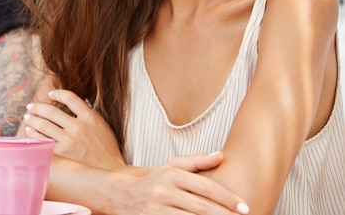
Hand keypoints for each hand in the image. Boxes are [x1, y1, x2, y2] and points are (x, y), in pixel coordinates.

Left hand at [23, 89, 123, 170]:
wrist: (109, 171)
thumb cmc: (107, 149)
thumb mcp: (104, 126)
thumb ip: (91, 113)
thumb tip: (82, 100)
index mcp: (90, 117)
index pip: (69, 97)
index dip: (57, 93)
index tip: (51, 94)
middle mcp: (78, 127)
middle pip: (51, 111)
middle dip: (38, 107)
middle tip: (30, 107)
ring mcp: (69, 140)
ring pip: (44, 124)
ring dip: (32, 119)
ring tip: (27, 117)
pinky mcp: (63, 153)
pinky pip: (43, 140)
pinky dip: (34, 134)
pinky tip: (29, 131)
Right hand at [119, 159, 249, 214]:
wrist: (118, 194)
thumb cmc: (151, 181)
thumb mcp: (170, 166)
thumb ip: (196, 162)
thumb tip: (221, 155)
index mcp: (171, 175)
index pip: (206, 187)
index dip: (228, 198)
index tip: (245, 207)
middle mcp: (163, 192)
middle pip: (202, 207)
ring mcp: (156, 210)